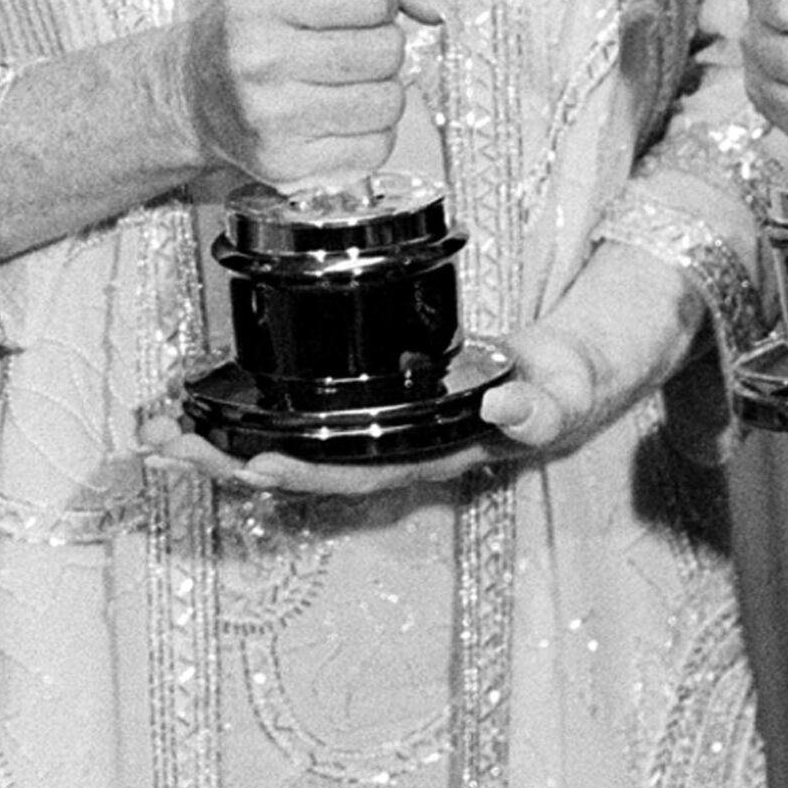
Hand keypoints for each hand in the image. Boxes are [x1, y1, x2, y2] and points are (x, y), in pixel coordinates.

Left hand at [136, 247, 687, 494]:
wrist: (631, 317)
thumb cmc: (612, 343)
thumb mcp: (599, 362)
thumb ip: (560, 389)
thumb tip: (503, 408)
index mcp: (465, 446)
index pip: (377, 469)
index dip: (314, 468)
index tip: (252, 457)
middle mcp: (426, 444)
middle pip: (319, 465)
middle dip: (238, 459)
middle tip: (162, 441)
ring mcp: (406, 421)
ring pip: (307, 442)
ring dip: (231, 438)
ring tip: (156, 424)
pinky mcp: (394, 391)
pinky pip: (316, 408)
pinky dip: (259, 404)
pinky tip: (205, 398)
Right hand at [161, 0, 444, 195]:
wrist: (192, 93)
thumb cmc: (246, 28)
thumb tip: (432, 6)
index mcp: (260, 2)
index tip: (356, 5)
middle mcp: (261, 62)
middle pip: (387, 51)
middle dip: (380, 44)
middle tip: (349, 45)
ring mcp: (273, 120)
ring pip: (389, 103)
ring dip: (380, 90)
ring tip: (345, 81)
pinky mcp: (288, 166)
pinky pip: (375, 149)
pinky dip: (369, 132)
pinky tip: (338, 116)